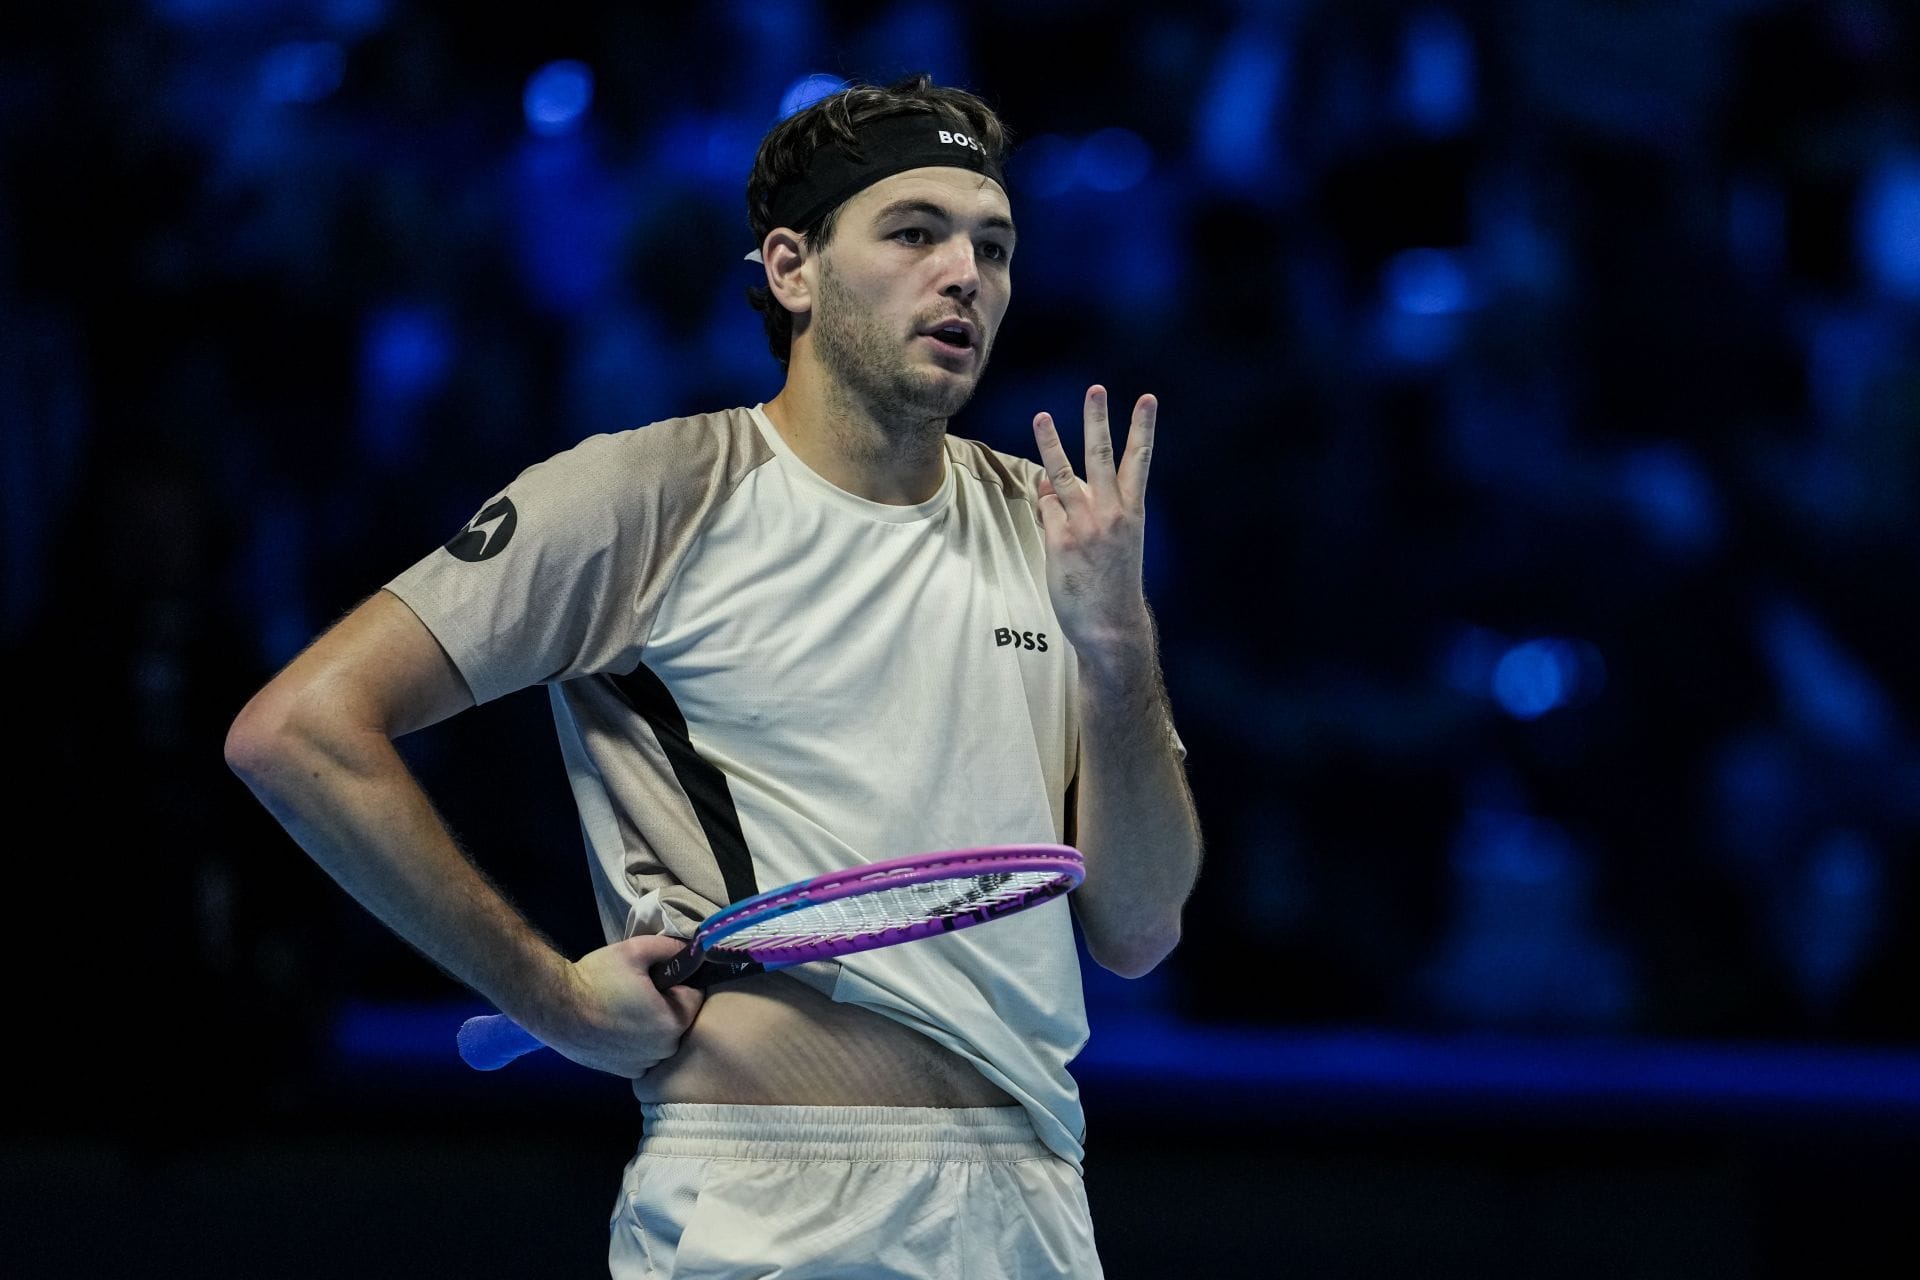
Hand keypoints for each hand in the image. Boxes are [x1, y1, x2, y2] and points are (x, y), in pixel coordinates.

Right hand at [540, 933, 705, 1077]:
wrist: (555, 1008)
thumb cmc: (597, 978)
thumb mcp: (636, 950)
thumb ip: (671, 948)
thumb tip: (693, 950)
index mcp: (673, 1022)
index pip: (694, 996)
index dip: (678, 981)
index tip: (656, 976)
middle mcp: (664, 1050)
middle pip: (678, 1019)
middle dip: (665, 1004)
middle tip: (636, 990)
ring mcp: (643, 1065)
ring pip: (660, 1038)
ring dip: (650, 1025)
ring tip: (623, 1008)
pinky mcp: (624, 1073)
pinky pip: (643, 1053)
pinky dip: (635, 1042)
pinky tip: (615, 1026)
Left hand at [1031, 385, 1156, 668]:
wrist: (1111, 626)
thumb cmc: (1114, 583)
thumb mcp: (1115, 542)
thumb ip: (1087, 509)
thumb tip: (1051, 483)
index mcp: (1133, 512)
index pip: (1140, 461)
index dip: (1144, 428)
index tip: (1147, 399)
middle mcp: (1112, 514)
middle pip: (1102, 457)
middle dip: (1098, 420)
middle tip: (1096, 389)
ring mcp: (1085, 526)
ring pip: (1062, 476)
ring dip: (1051, 444)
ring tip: (1042, 417)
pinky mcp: (1061, 542)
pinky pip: (1046, 511)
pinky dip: (1045, 509)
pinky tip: (1053, 523)